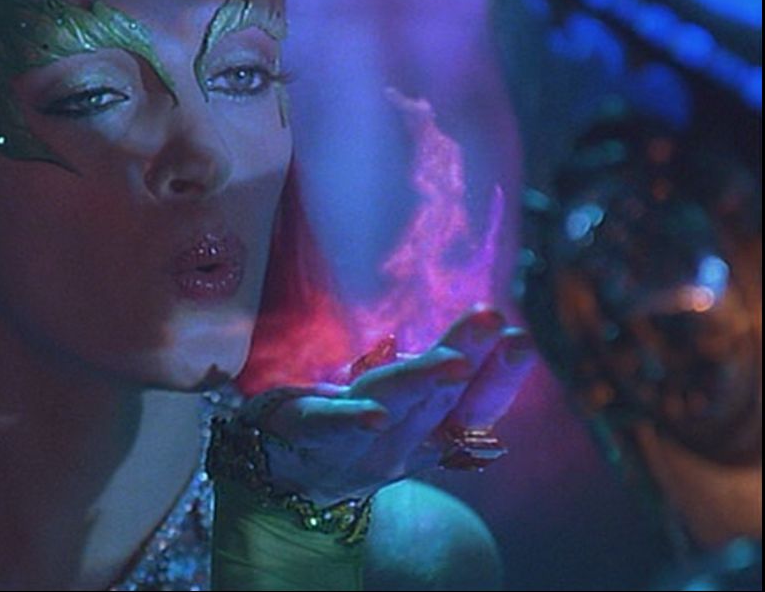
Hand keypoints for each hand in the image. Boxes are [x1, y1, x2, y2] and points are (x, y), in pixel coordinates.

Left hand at [243, 306, 536, 504]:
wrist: (286, 478)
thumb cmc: (353, 433)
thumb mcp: (402, 405)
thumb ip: (437, 377)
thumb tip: (492, 330)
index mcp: (429, 431)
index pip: (475, 404)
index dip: (500, 377)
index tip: (521, 341)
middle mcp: (402, 441)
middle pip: (442, 397)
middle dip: (473, 360)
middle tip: (502, 330)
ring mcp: (357, 442)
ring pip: (396, 406)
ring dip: (425, 381)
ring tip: (455, 363)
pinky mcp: (309, 431)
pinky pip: (332, 425)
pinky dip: (354, 421)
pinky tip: (375, 416)